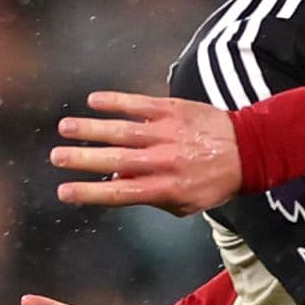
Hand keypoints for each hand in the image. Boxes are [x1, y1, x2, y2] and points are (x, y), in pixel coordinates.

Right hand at [51, 91, 241, 214]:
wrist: (248, 151)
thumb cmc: (213, 182)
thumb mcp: (185, 203)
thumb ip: (150, 198)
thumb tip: (115, 184)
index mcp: (164, 188)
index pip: (119, 193)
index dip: (89, 192)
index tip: (64, 191)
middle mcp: (162, 162)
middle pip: (114, 161)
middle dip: (82, 159)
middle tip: (55, 157)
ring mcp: (166, 134)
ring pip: (121, 131)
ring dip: (90, 128)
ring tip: (64, 128)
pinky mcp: (172, 110)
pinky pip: (139, 104)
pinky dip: (115, 101)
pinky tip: (93, 101)